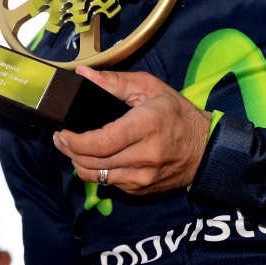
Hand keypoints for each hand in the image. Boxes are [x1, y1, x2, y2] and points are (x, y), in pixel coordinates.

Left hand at [52, 66, 211, 194]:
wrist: (205, 149)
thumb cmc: (177, 114)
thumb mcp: (150, 88)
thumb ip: (114, 82)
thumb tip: (84, 74)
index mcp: (145, 126)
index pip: (100, 143)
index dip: (74, 141)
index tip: (62, 131)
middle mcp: (143, 157)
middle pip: (92, 162)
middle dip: (69, 150)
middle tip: (60, 137)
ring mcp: (142, 178)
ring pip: (96, 177)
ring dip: (78, 163)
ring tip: (72, 147)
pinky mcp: (140, 190)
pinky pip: (108, 183)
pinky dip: (96, 171)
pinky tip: (95, 157)